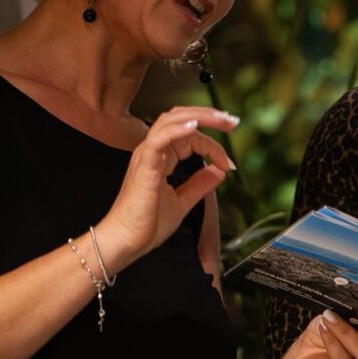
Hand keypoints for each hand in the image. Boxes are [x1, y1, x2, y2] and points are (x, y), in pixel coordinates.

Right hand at [96, 107, 238, 264]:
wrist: (125, 242)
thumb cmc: (145, 225)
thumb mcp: (182, 202)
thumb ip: (199, 185)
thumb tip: (219, 171)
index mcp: (160, 158)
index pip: (189, 136)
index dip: (213, 146)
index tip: (230, 165)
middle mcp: (152, 152)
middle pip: (179, 118)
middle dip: (208, 115)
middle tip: (232, 121)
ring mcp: (147, 156)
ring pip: (170, 121)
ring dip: (199, 117)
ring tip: (221, 119)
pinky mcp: (144, 167)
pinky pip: (159, 139)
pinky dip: (177, 130)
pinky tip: (194, 127)